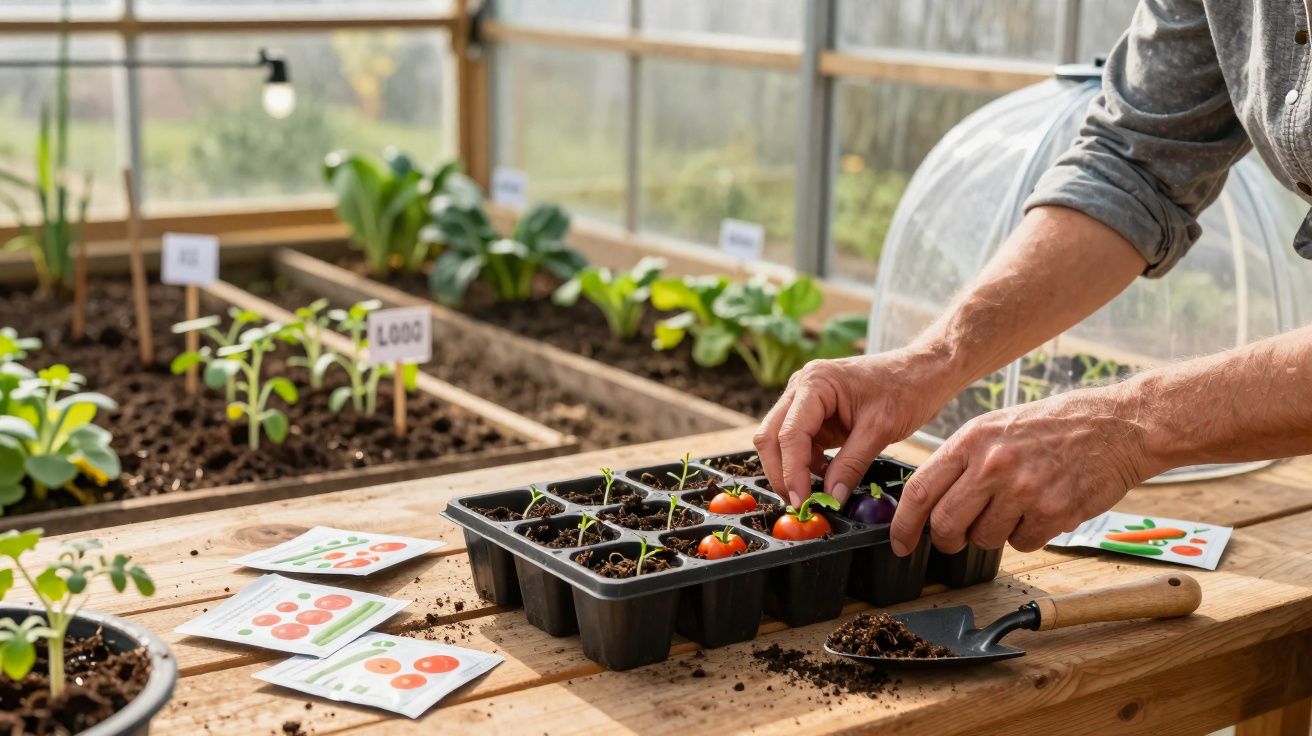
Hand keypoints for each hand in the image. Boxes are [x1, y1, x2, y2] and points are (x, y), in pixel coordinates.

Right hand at [753, 349, 957, 507]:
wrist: (923, 372)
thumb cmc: (906, 388)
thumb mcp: (880, 429)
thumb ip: (852, 465)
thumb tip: (831, 497)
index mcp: (815, 382)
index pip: (789, 434)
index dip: (791, 472)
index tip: (801, 501)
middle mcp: (802, 388)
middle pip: (771, 436)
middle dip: (781, 472)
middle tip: (799, 504)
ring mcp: (806, 400)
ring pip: (780, 442)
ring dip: (791, 470)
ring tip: (814, 495)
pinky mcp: (815, 415)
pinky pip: (799, 444)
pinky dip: (806, 466)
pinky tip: (826, 478)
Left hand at [889, 384, 1150, 556]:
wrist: (1118, 425)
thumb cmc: (1054, 426)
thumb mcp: (996, 427)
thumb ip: (962, 461)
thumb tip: (929, 501)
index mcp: (971, 439)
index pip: (919, 490)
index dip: (904, 524)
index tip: (900, 543)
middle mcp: (992, 464)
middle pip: (945, 524)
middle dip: (947, 539)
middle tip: (956, 539)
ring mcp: (1023, 490)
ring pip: (984, 539)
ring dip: (994, 534)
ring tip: (1017, 506)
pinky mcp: (1054, 512)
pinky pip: (1022, 543)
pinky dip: (1028, 535)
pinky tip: (1043, 508)